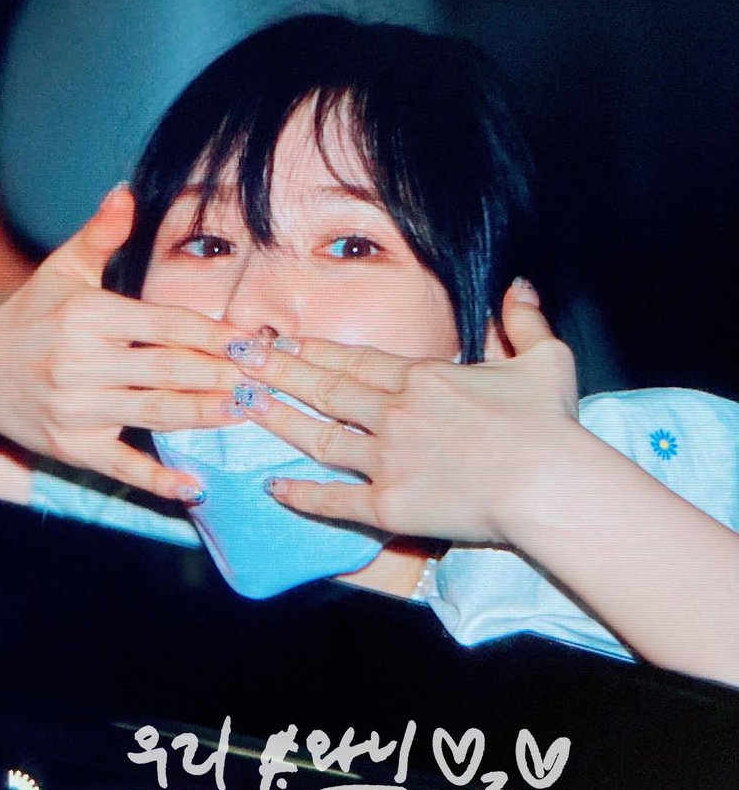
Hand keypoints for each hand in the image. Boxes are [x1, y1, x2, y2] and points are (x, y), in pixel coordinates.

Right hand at [0, 187, 245, 499]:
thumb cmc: (31, 317)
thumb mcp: (60, 270)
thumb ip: (99, 235)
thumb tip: (125, 192)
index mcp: (87, 315)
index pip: (162, 325)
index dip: (210, 333)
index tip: (249, 341)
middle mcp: (80, 362)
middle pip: (166, 370)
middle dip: (220, 375)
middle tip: (266, 379)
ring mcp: (76, 408)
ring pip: (153, 413)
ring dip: (204, 415)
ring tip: (247, 413)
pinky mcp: (71, 446)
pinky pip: (122, 466)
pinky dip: (158, 480)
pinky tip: (196, 486)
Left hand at [228, 282, 578, 543]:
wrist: (548, 483)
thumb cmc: (550, 424)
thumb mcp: (545, 359)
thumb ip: (523, 321)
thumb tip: (519, 284)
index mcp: (424, 378)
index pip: (357, 359)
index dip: (317, 350)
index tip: (284, 341)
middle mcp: (395, 413)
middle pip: (327, 388)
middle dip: (280, 371)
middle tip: (239, 358)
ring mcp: (387, 460)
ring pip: (320, 437)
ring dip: (279, 420)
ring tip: (244, 404)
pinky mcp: (388, 505)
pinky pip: (333, 499)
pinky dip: (300, 494)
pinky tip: (271, 487)